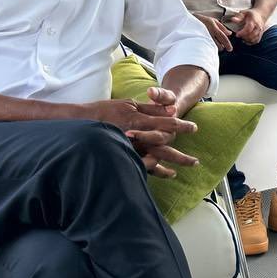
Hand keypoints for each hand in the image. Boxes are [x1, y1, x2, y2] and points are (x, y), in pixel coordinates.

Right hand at [79, 89, 198, 178]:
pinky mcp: (123, 157)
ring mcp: (130, 150)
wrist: (80, 123)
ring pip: (155, 161)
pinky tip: (165, 174)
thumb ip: (151, 108)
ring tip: (182, 171)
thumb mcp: (130, 104)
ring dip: (170, 167)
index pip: (167, 124)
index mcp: (140, 121)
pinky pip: (141, 167)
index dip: (182, 126)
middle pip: (165, 148)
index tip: (194, 128)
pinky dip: (155, 171)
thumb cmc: (106, 111)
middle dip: (181, 157)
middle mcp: (137, 138)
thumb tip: (171, 110)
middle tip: (195, 162)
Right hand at [195, 14, 232, 51]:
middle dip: (221, 47)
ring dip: (215, 47)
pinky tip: (207, 43)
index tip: (230, 49)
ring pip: (213, 48)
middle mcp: (209, 34)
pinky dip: (209, 47)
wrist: (188, 21)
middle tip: (220, 44)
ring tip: (212, 42)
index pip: (223, 38)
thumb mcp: (213, 21)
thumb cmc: (202, 20)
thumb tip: (230, 33)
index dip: (228, 45)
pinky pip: (207, 48)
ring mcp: (204, 39)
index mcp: (214, 28)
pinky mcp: (199, 42)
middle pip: (219, 46)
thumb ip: (222, 27)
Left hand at [230, 8, 266, 44]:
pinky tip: (246, 40)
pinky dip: (250, 42)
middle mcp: (258, 27)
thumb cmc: (250, 14)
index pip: (249, 28)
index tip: (237, 34)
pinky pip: (256, 41)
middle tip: (239, 35)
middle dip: (244, 37)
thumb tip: (233, 19)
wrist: (260, 15)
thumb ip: (238, 17)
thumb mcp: (244, 13)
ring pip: (254, 39)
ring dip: (247, 40)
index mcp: (253, 21)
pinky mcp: (260, 35)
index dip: (242, 33)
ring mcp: (260, 31)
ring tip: (242, 37)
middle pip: (252, 35)